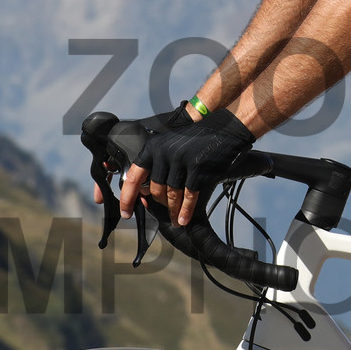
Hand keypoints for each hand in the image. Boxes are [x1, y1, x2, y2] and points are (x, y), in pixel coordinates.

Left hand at [118, 108, 254, 226]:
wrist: (224, 129)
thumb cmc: (197, 139)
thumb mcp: (171, 145)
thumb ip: (157, 164)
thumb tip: (144, 192)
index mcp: (154, 147)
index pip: (134, 176)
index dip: (127, 198)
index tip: (126, 212)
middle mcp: (165, 153)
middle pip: (155, 189)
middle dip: (159, 205)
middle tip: (165, 214)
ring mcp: (182, 160)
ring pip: (171, 195)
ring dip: (172, 211)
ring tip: (175, 220)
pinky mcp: (198, 168)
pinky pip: (189, 196)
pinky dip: (186, 210)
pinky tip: (184, 219)